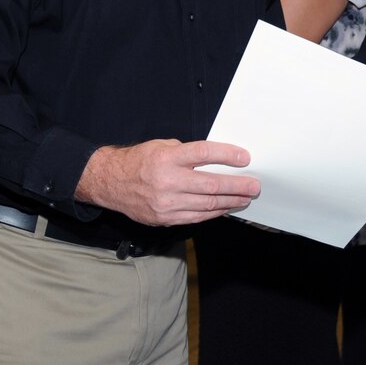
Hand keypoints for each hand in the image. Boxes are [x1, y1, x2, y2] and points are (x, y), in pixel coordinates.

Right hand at [75, 139, 259, 225]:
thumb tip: (216, 158)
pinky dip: (214, 213)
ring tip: (246, 198)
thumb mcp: (162, 145)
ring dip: (231, 202)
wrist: (111, 183)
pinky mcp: (164, 218)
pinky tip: (226, 208)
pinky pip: (196, 217)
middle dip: (237, 186)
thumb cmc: (140, 161)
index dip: (227, 155)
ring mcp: (166, 203)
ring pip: (207, 205)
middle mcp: (167, 181)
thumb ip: (187, 152)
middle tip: (254, 185)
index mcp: (167, 158)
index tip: (245, 158)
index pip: (204, 154)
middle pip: (210, 185)